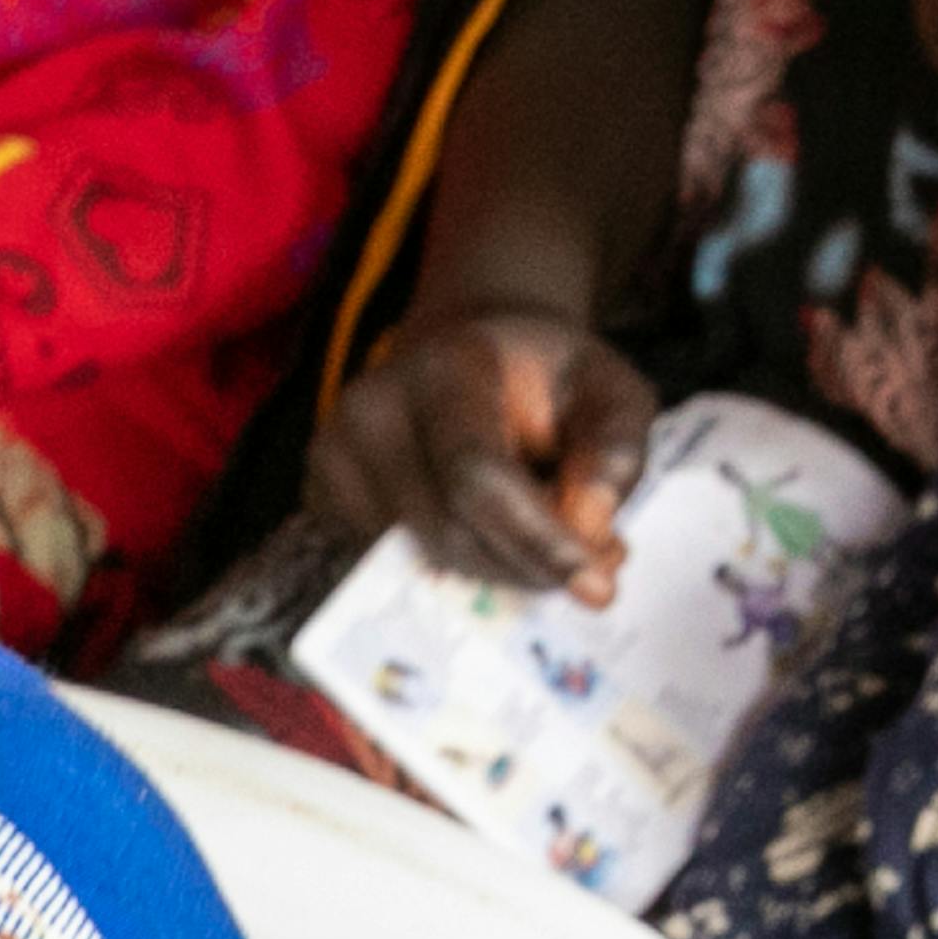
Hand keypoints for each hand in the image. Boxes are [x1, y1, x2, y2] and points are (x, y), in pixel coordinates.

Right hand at [312, 299, 657, 595]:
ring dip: (496, 568)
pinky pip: (396, 563)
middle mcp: (370, 410)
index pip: (477, 475)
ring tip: (543, 537)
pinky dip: (456, 564)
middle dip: (526, 566)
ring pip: (424, 557)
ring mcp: (332, 456)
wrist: (466, 352)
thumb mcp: (611, 390)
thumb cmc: (545, 376)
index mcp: (443, 367)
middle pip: (449, 531)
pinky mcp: (321, 496)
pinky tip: (488, 531)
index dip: (536, 539)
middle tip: (590, 569)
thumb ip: (616, 451)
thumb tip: (591, 528)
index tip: (596, 587)